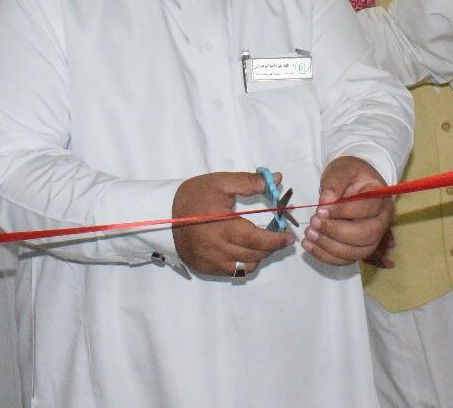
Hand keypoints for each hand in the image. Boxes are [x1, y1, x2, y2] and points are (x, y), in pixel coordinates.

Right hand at [172, 171, 294, 276]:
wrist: (163, 213)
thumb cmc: (194, 195)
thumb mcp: (221, 182)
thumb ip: (249, 182)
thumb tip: (277, 180)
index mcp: (221, 227)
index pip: (256, 239)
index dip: (276, 240)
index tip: (289, 237)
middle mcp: (215, 249)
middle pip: (253, 255)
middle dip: (271, 247)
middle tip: (281, 237)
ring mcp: (209, 261)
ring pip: (244, 267)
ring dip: (258, 256)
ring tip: (264, 243)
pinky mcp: (204, 268)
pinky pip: (231, 272)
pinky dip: (243, 263)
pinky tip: (245, 250)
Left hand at [306, 157, 392, 265]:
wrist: (351, 183)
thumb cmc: (349, 175)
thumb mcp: (341, 170)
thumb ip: (334, 182)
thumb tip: (326, 201)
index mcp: (380, 198)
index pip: (367, 208)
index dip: (343, 211)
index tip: (320, 210)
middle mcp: (381, 221)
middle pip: (365, 235)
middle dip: (336, 232)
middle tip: (314, 222)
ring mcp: (372, 238)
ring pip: (356, 252)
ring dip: (329, 247)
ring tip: (309, 234)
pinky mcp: (358, 248)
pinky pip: (345, 260)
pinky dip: (325, 256)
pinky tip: (308, 245)